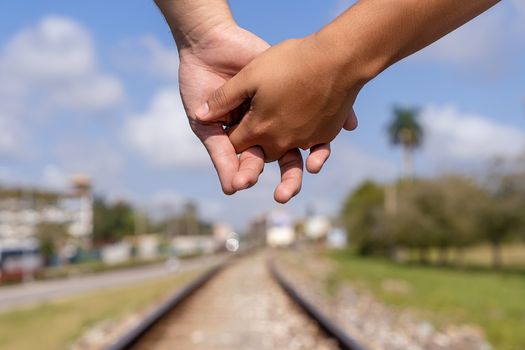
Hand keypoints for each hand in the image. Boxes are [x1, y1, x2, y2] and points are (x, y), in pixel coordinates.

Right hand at [180, 25, 347, 201]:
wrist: (211, 43)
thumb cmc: (200, 83)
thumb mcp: (204, 120)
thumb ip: (219, 152)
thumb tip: (230, 188)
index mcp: (247, 139)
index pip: (254, 162)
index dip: (251, 172)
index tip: (247, 182)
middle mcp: (269, 128)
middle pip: (284, 158)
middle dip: (287, 178)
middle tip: (285, 194)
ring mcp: (285, 110)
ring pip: (307, 139)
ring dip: (314, 156)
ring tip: (314, 167)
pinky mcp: (298, 91)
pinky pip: (321, 109)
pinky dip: (335, 119)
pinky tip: (344, 126)